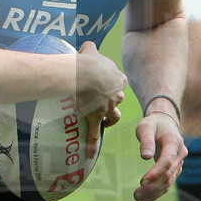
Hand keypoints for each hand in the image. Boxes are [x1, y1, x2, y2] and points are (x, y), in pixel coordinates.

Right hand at [76, 41, 126, 158]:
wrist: (82, 74)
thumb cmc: (86, 61)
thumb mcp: (90, 50)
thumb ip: (90, 48)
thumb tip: (86, 45)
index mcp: (118, 79)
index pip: (119, 83)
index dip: (111, 85)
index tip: (104, 85)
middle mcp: (116, 95)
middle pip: (117, 101)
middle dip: (111, 102)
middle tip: (99, 102)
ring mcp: (107, 108)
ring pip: (113, 117)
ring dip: (108, 119)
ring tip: (101, 122)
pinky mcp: (96, 117)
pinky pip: (95, 133)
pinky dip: (93, 144)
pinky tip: (90, 155)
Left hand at [133, 112, 186, 200]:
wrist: (165, 123)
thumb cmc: (153, 124)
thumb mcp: (146, 127)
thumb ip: (146, 141)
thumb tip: (145, 157)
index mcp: (174, 142)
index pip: (167, 161)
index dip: (155, 173)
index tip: (142, 182)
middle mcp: (180, 154)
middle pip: (168, 174)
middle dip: (152, 186)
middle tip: (136, 195)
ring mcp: (179, 162)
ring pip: (169, 181)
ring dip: (154, 192)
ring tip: (138, 198)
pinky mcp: (175, 168)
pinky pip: (168, 182)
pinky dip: (158, 191)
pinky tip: (146, 198)